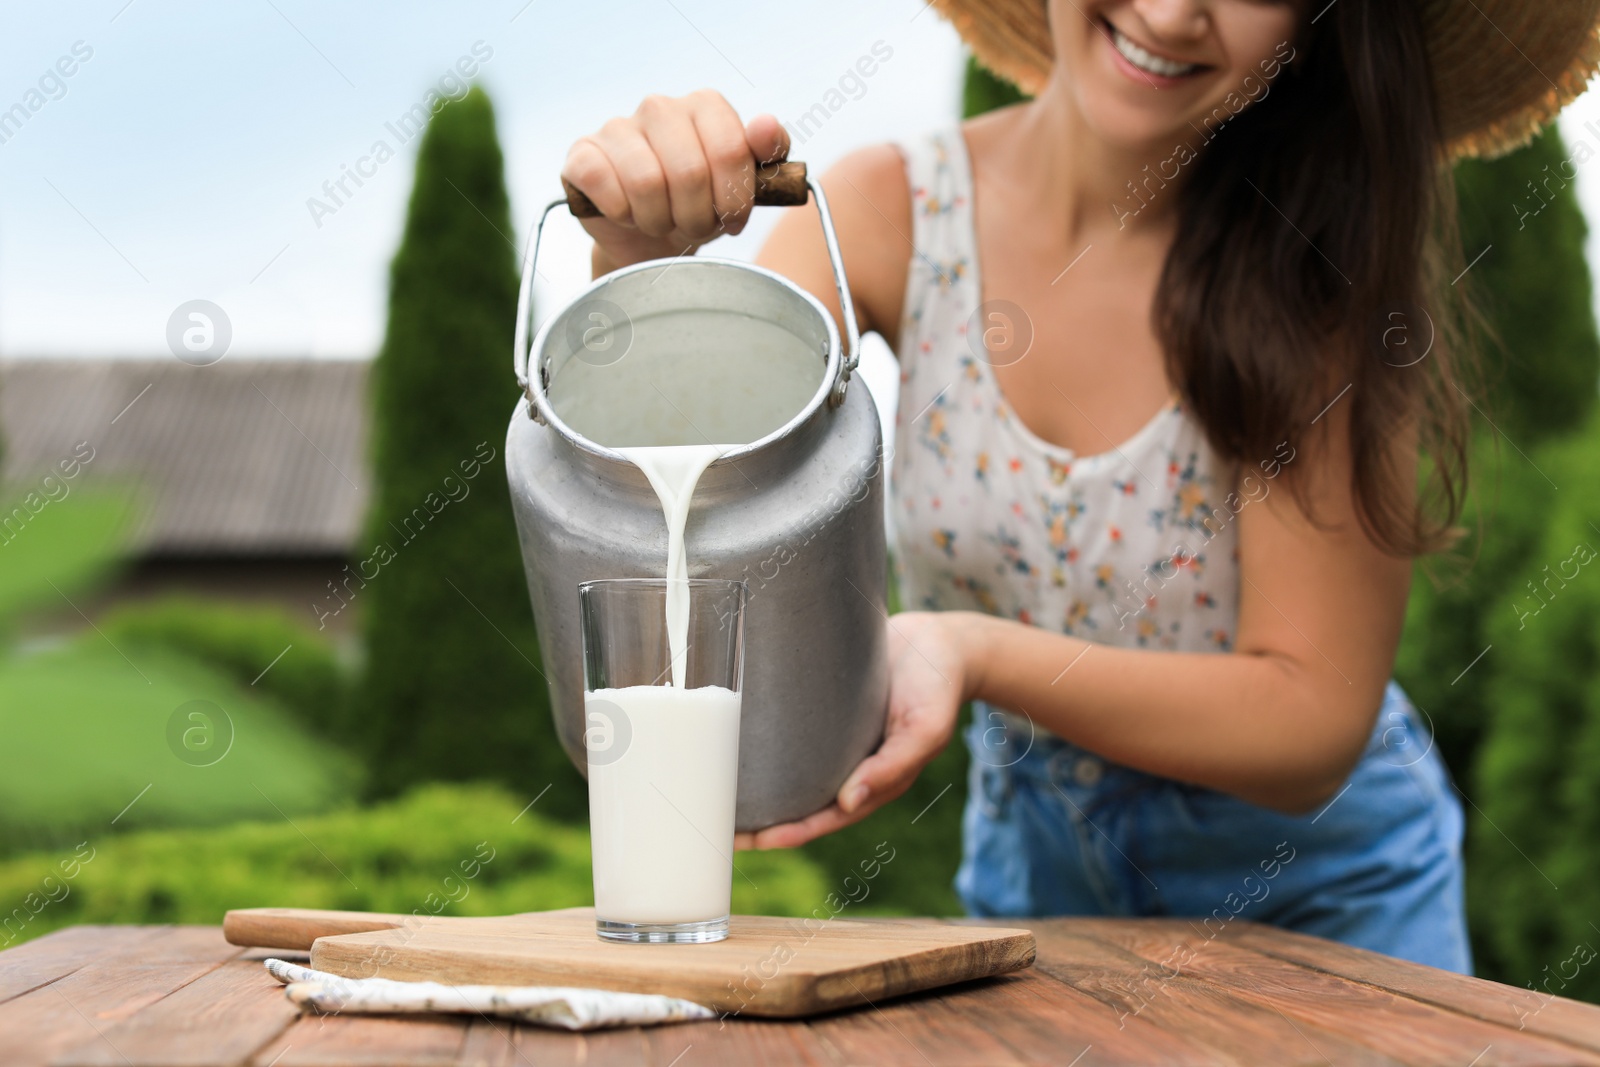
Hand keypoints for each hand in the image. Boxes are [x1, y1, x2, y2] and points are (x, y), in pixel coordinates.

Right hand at [561, 89, 789, 274]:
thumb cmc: (703, 206)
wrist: (652, 239)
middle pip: (689, 172)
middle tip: (694, 227)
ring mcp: (617, 127)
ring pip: (647, 184)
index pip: (730, 150)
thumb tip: (766, 125)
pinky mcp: (582, 155)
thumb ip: (768, 154)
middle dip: (697, 217)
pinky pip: (606, 187)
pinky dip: (623, 215)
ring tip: (662, 222)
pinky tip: (628, 215)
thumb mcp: (746, 187)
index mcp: (705, 105)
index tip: (732, 219)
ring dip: (660, 221)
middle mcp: (659, 107)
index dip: (734, 200)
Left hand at [736, 612, 970, 849]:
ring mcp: (834, 740)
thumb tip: (848, 802)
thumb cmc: (938, 689)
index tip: (751, 843)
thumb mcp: (925, 729)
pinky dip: (765, 742)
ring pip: (788, 771)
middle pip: (796, 801)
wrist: (942, 643)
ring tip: (712, 784)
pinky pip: (791, 733)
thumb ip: (892, 766)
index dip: (786, 834)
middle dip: (759, 817)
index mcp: (871, 782)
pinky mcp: (823, 709)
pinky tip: (735, 738)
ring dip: (755, 782)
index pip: (822, 819)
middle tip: (715, 819)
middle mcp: (847, 766)